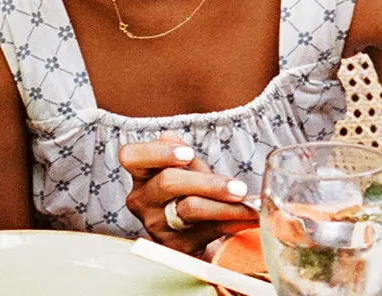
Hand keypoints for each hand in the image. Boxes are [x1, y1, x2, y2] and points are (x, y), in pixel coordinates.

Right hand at [119, 133, 252, 254]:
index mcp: (141, 175)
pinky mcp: (176, 245)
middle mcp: (143, 200)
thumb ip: (180, 154)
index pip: (131, 156)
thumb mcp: (185, 170)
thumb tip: (169, 136)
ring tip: (249, 202)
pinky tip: (250, 217)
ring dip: (226, 205)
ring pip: (190, 209)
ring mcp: (157, 225)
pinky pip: (208, 230)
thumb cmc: (187, 194)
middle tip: (237, 187)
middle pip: (168, 182)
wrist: (193, 236)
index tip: (187, 154)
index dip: (157, 152)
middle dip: (208, 182)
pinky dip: (234, 220)